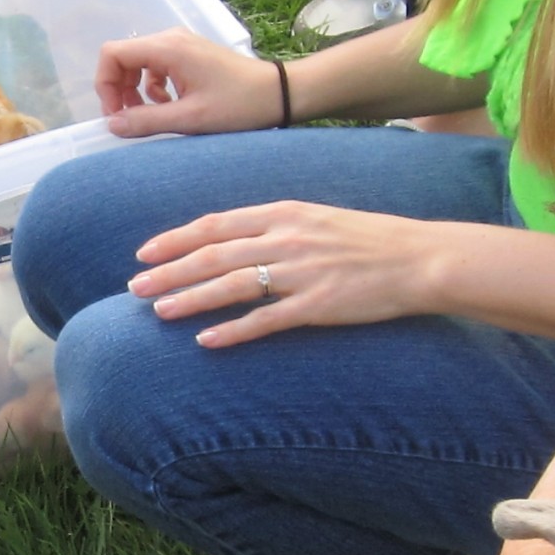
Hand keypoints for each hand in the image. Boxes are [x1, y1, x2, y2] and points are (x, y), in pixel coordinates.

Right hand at [96, 27, 283, 136]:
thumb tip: (112, 125)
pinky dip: (153, 88)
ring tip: (149, 116)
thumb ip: (147, 121)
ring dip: (135, 91)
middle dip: (118, 89)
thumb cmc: (239, 105)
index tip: (115, 114)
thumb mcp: (190, 119)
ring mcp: (182, 45)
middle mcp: (171, 39)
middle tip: (129, 120)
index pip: (113, 54)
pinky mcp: (191, 55)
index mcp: (168, 48)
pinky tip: (169, 106)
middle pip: (123, 57)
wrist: (278, 94)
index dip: (105, 84)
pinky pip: (157, 67)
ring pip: (139, 63)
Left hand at [126, 201, 473, 346]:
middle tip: (134, 288)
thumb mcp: (317, 218)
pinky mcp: (318, 305)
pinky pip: (266, 320)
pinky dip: (233, 331)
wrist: (420, 257)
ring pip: (231, 286)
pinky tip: (206, 342)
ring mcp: (301, 272)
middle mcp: (286, 238)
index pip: (215, 224)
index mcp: (284, 212)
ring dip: (190, 299)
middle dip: (169, 272)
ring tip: (159, 312)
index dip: (175, 239)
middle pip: (213, 255)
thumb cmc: (369, 240)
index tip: (144, 254)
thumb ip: (275, 226)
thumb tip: (232, 240)